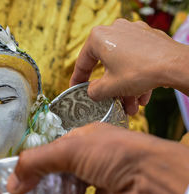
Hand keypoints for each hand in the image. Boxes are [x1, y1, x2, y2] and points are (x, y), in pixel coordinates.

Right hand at [6, 123, 188, 193]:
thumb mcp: (68, 149)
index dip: (35, 168)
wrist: (152, 178)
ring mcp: (99, 192)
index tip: (18, 181)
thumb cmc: (112, 153)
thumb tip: (11, 185)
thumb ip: (35, 163)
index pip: (53, 156)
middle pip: (59, 184)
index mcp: (83, 145)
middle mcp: (91, 168)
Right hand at [70, 19, 187, 114]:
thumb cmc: (139, 72)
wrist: (175, 65)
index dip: (78, 80)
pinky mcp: (149, 37)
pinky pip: (137, 60)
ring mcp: (134, 32)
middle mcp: (115, 30)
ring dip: (125, 87)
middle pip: (106, 65)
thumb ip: (93, 91)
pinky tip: (142, 96)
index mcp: (99, 37)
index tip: (76, 90)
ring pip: (123, 64)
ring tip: (131, 106)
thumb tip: (91, 92)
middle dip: (111, 88)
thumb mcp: (109, 87)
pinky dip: (137, 77)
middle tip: (110, 102)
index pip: (83, 62)